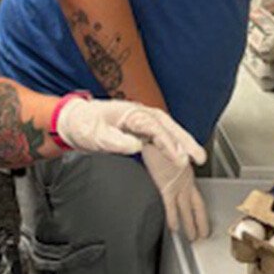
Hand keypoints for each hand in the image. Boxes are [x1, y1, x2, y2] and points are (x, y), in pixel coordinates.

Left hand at [56, 98, 205, 168]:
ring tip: (198, 158)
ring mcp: (142, 121)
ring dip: (184, 144)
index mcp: (132, 113)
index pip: (156, 129)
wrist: (75, 121)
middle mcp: (141, 114)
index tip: (179, 160)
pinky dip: (174, 145)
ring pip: (169, 131)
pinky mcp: (141, 129)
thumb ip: (115, 141)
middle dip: (186, 142)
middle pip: (169, 127)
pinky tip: (181, 156)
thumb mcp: (95, 135)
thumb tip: (136, 146)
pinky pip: (162, 137)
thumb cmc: (84, 125)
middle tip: (199, 158)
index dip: (169, 145)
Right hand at [141, 144, 210, 241]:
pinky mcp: (165, 185)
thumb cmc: (158, 143)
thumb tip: (173, 175)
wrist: (151, 134)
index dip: (202, 213)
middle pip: (195, 206)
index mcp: (186, 174)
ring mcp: (176, 184)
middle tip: (202, 235)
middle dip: (200, 222)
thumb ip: (171, 169)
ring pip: (185, 209)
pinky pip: (170, 206)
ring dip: (189, 224)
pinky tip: (174, 228)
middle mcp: (184, 181)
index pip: (197, 199)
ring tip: (192, 237)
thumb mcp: (169, 158)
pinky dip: (172, 218)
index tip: (204, 223)